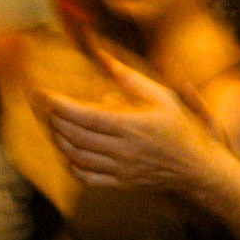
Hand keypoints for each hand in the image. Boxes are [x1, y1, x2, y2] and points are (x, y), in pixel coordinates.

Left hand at [41, 47, 222, 194]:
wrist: (198, 169)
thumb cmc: (182, 130)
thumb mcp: (162, 97)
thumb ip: (130, 79)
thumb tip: (103, 57)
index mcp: (133, 125)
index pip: (85, 116)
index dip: (59, 105)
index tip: (44, 93)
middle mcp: (123, 150)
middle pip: (74, 136)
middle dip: (52, 118)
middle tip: (41, 104)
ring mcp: (120, 169)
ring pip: (75, 156)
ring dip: (58, 139)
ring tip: (52, 123)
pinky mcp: (120, 182)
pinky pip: (85, 177)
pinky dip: (70, 163)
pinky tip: (68, 150)